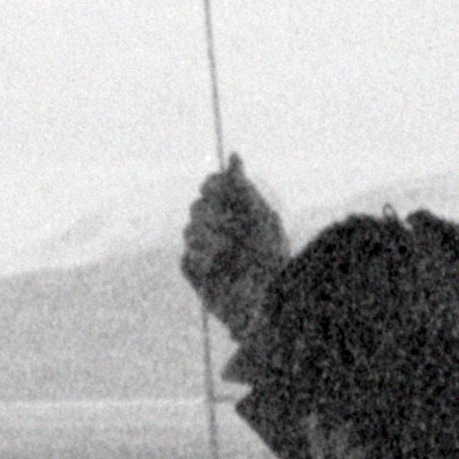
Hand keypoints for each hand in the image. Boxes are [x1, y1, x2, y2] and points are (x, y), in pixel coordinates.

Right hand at [179, 158, 288, 344]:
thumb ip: (243, 189)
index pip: (212, 187)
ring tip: (228, 253)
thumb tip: (234, 156)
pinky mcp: (197, 273)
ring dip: (209, 239)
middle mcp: (221, 228)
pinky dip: (201, 261)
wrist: (267, 302)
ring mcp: (207, 251)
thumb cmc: (272, 258)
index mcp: (239, 212)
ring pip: (189, 231)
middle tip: (233, 232)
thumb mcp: (261, 218)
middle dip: (214, 216)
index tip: (217, 192)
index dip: (213, 188)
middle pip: (197, 206)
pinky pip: (186, 258)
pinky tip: (217, 268)